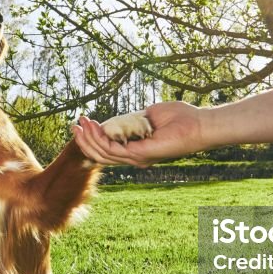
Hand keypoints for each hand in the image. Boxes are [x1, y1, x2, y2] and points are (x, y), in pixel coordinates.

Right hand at [72, 101, 208, 166]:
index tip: (83, 122)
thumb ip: (131, 119)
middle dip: (85, 140)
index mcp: (136, 149)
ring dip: (89, 138)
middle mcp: (135, 157)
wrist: (198, 124)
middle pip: (101, 154)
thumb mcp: (148, 115)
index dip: (93, 138)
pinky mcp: (140, 155)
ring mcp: (137, 158)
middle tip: (75, 125)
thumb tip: (115, 119)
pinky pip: (113, 150)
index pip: (108, 149)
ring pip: (104, 153)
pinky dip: (100, 138)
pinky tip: (94, 126)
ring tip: (81, 123)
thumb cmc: (179, 118)